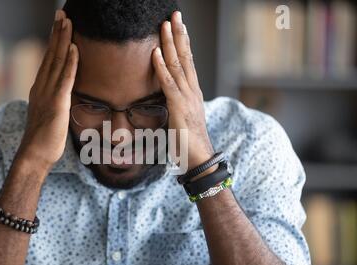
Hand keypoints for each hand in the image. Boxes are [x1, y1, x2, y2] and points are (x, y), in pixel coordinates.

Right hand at [16, 10, 78, 172]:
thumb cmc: (44, 139)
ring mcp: (48, 94)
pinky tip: (74, 48)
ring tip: (67, 22)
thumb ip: (54, 101)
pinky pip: (65, 79)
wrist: (34, 155)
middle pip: (51, 55)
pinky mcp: (57, 104)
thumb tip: (62, 96)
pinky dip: (70, 63)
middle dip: (57, 33)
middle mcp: (41, 87)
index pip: (49, 60)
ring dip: (63, 41)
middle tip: (61, 13)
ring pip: (57, 62)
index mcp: (40, 89)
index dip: (54, 41)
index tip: (59, 25)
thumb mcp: (48, 115)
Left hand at [152, 11, 213, 169]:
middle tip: (175, 14)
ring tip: (165, 24)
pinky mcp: (178, 107)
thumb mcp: (181, 118)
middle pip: (185, 56)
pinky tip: (156, 53)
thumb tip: (167, 99)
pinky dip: (161, 67)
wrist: (200, 158)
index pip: (188, 62)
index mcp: (192, 92)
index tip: (179, 26)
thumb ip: (175, 105)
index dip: (183, 42)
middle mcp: (192, 90)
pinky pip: (168, 83)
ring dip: (171, 43)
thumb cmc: (189, 141)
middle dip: (179, 34)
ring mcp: (186, 97)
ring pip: (178, 65)